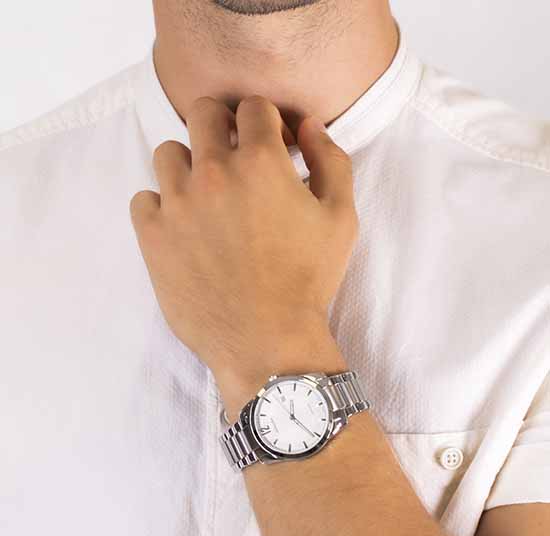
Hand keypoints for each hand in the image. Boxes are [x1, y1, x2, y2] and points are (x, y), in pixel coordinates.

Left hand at [129, 94, 357, 410]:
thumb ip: (331, 160)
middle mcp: (212, 172)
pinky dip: (161, 206)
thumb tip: (309, 126)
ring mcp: (177, 204)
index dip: (265, 122)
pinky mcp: (153, 237)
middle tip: (234, 158)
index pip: (252, 107)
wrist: (266, 341)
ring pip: (167, 153)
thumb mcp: (341, 219)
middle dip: (221, 126)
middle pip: (202, 113)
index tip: (270, 146)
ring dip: (188, 165)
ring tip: (206, 197)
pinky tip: (183, 227)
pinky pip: (143, 199)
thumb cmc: (308, 282)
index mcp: (260, 162)